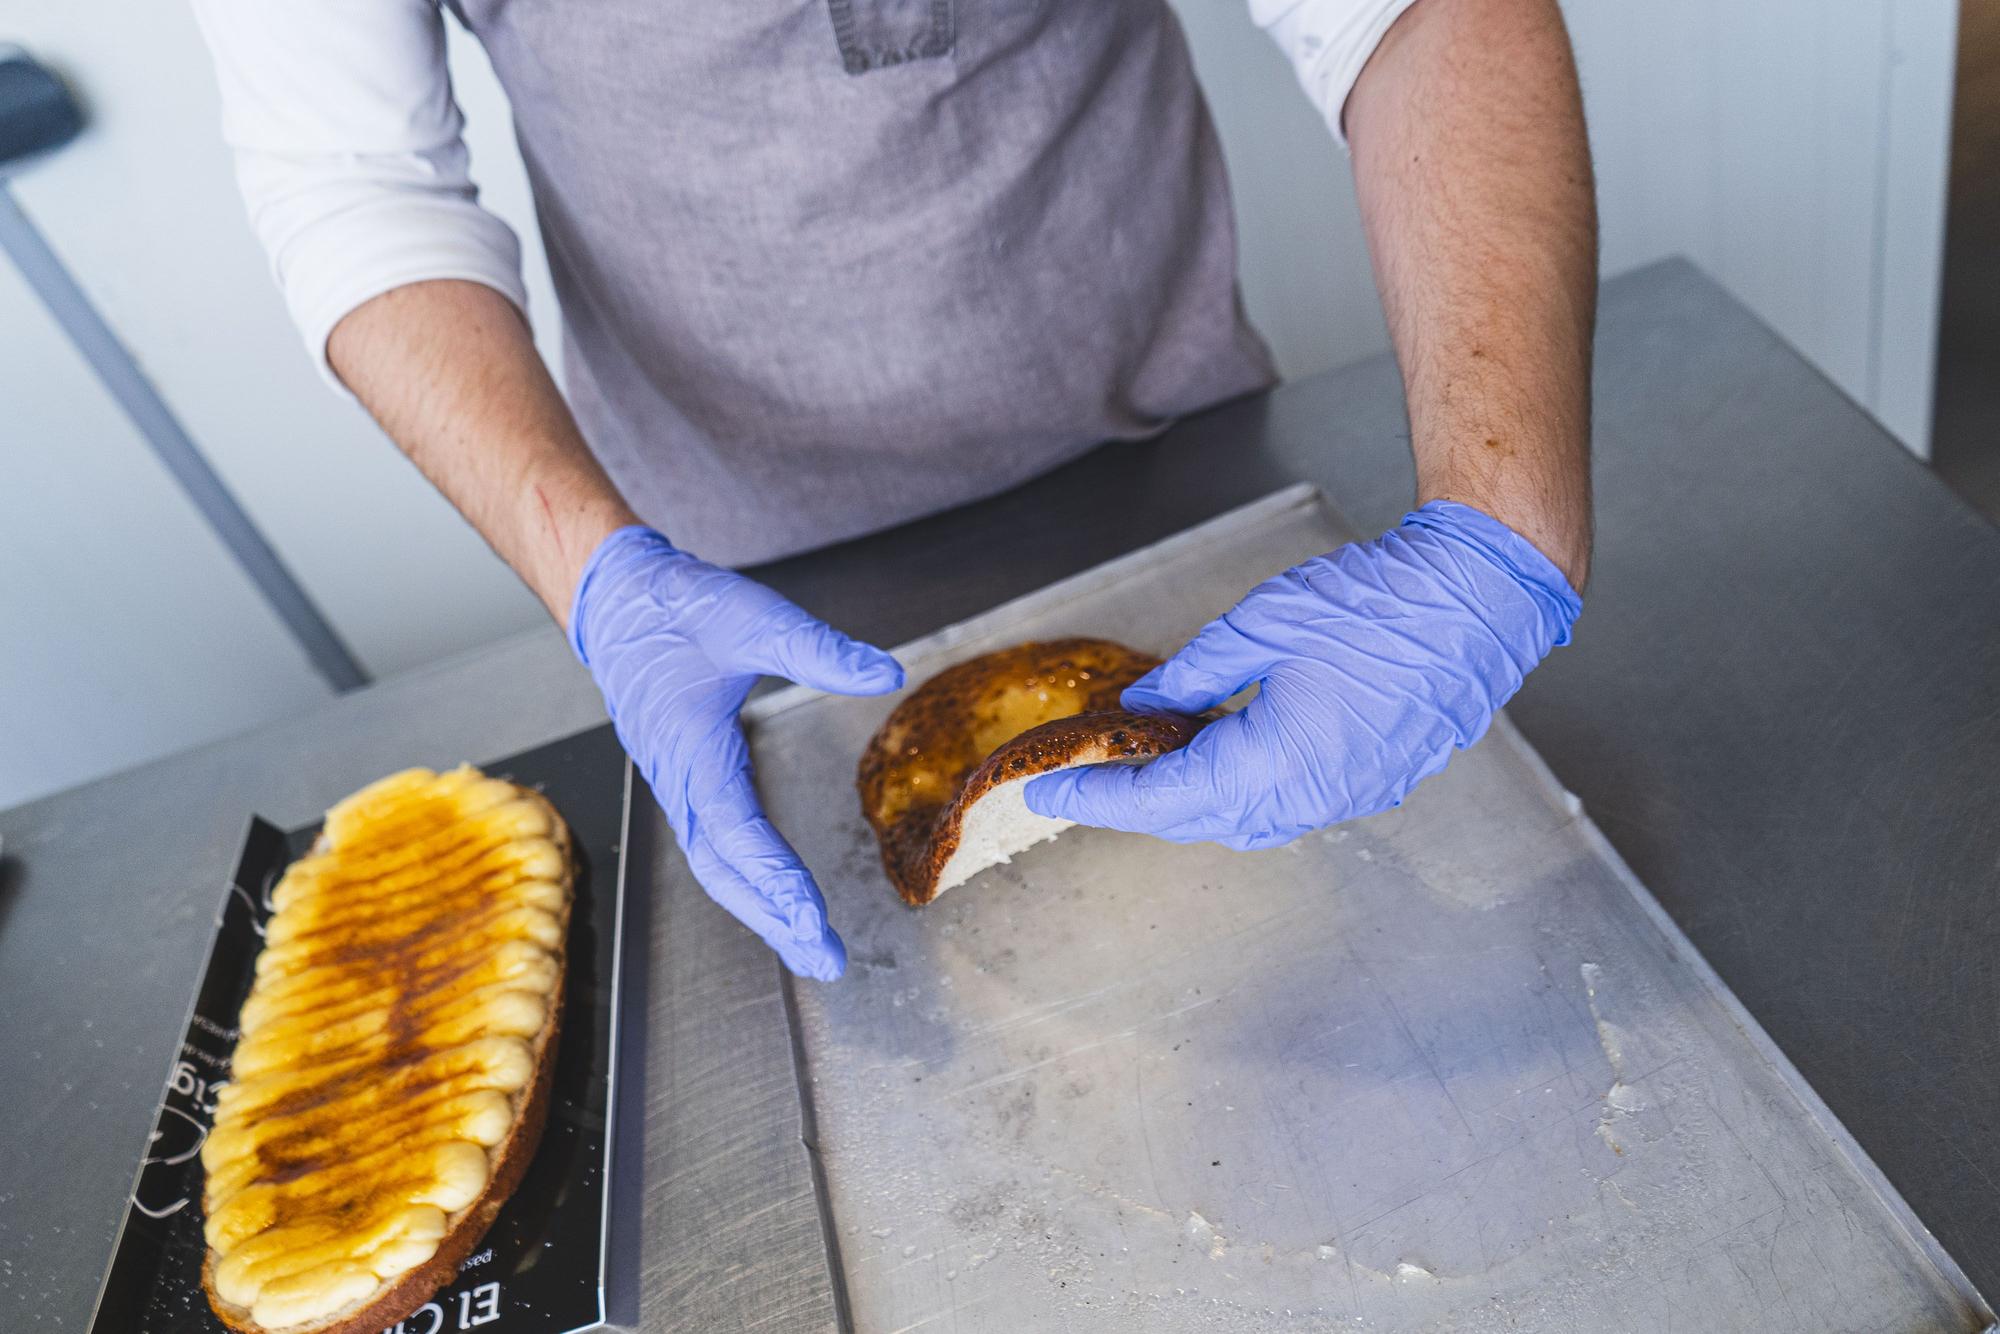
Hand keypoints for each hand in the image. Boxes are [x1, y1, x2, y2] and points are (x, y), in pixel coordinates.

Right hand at [570, 527, 903, 978]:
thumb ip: (819, 648)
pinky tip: (782, 899)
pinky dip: (749, 881)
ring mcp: (680, 784)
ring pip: (717, 865)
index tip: (815, 918)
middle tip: (825, 960)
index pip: (736, 831)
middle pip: (723, 871)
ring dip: (762, 910)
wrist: (616, 601)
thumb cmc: (676, 606)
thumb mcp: (752, 615)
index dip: (775, 878)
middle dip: (773, 920)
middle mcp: (680, 779)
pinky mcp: (687, 780)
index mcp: (691, 748)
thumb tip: (886, 672)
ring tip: (810, 947)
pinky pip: (717, 846)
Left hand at [1024, 501, 1580, 848]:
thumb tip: (1146, 704)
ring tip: (1145, 764)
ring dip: (1191, 801)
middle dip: (1136, 804)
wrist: (1482, 598)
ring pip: (1247, 819)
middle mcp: (1312, 798)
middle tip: (1084, 779)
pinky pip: (1289, 804)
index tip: (1047, 792)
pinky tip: (1221, 752)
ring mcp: (1350, 797)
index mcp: (1276, 764)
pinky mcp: (1375, 783)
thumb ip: (1194, 673)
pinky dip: (1243, 789)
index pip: (1160, 799)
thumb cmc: (1383, 603)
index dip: (1097, 798)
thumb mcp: (1263, 624)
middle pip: (1199, 820)